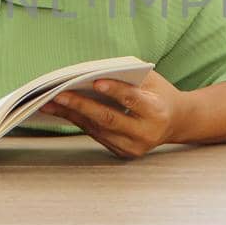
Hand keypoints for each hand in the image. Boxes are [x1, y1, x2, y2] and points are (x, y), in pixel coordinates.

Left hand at [38, 71, 192, 159]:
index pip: (133, 100)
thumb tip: (91, 72)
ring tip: (49, 102)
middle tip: (58, 94)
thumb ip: (128, 76)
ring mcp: (133, 147)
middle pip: (109, 119)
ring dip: (72, 115)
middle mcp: (145, 133)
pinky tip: (62, 111)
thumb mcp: (152, 80)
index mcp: (156, 112)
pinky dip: (79, 121)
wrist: (175, 122)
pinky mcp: (122, 152)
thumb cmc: (159, 94)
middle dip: (81, 106)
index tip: (95, 81)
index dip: (115, 91)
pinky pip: (96, 135)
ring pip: (97, 129)